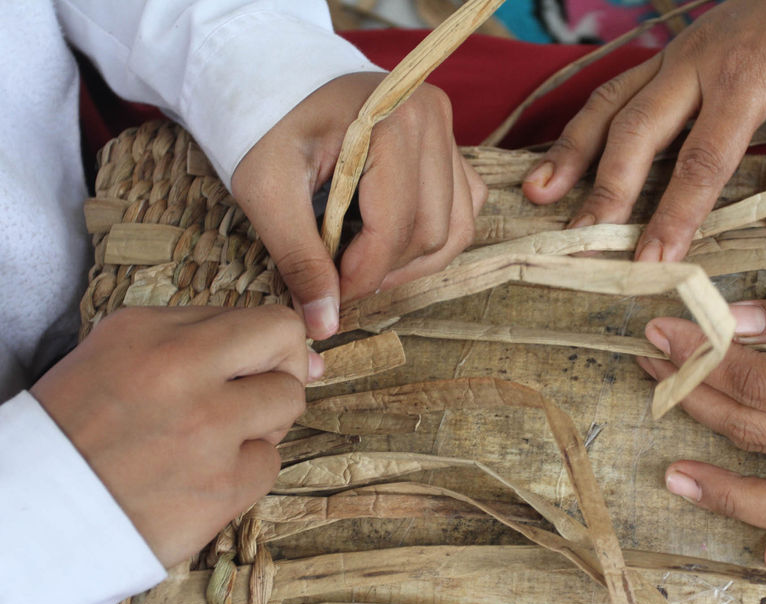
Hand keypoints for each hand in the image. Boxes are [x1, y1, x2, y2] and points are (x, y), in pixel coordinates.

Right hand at [30, 306, 321, 567]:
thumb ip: (203, 341)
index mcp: (151, 332)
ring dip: (263, 423)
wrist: (36, 513)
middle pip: (287, 340)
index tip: (260, 367)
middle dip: (286, 367)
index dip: (270, 345)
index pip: (259, 316)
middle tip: (256, 397)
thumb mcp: (117, 358)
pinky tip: (202, 480)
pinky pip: (270, 463)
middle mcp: (180, 369)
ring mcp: (206, 427)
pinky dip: (244, 473)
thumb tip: (308, 356)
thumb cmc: (79, 433)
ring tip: (215, 442)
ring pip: (289, 402)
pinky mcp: (221, 485)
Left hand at [232, 72, 486, 339]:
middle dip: (384, 270)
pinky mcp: (451, 146)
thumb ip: (299, 258)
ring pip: (454, 230)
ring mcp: (448, 131)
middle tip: (339, 279)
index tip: (328, 295)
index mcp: (391, 122)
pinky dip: (433, 238)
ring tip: (363, 262)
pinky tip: (391, 240)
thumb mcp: (267, 191)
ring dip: (411, 261)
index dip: (363, 276)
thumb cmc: (265, 126)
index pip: (395, 227)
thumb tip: (324, 324)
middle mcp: (432, 120)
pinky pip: (463, 210)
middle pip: (430, 233)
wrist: (276, 80)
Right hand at [522, 0, 765, 261]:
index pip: (702, 160)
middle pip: (636, 132)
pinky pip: (614, 92)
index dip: (674, 215)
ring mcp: (674, 56)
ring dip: (571, 152)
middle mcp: (696, 64)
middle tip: (583, 241)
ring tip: (539, 194)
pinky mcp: (666, 57)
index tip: (654, 260)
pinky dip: (581, 127)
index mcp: (746, 76)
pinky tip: (558, 158)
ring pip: (609, 105)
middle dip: (606, 191)